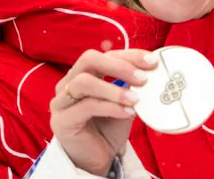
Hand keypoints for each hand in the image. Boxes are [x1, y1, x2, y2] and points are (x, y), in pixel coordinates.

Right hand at [50, 49, 158, 175]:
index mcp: (84, 73)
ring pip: (84, 82)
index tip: (152, 62)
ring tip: (136, 99)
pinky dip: (111, 107)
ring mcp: (61, 102)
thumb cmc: (109, 127)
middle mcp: (68, 83)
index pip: (105, 54)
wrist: (97, 159)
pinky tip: (127, 112)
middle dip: (119, 65)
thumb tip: (150, 71)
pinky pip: (86, 106)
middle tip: (143, 78)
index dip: (129, 55)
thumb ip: (131, 86)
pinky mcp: (61, 121)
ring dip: (113, 89)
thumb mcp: (124, 101)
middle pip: (89, 60)